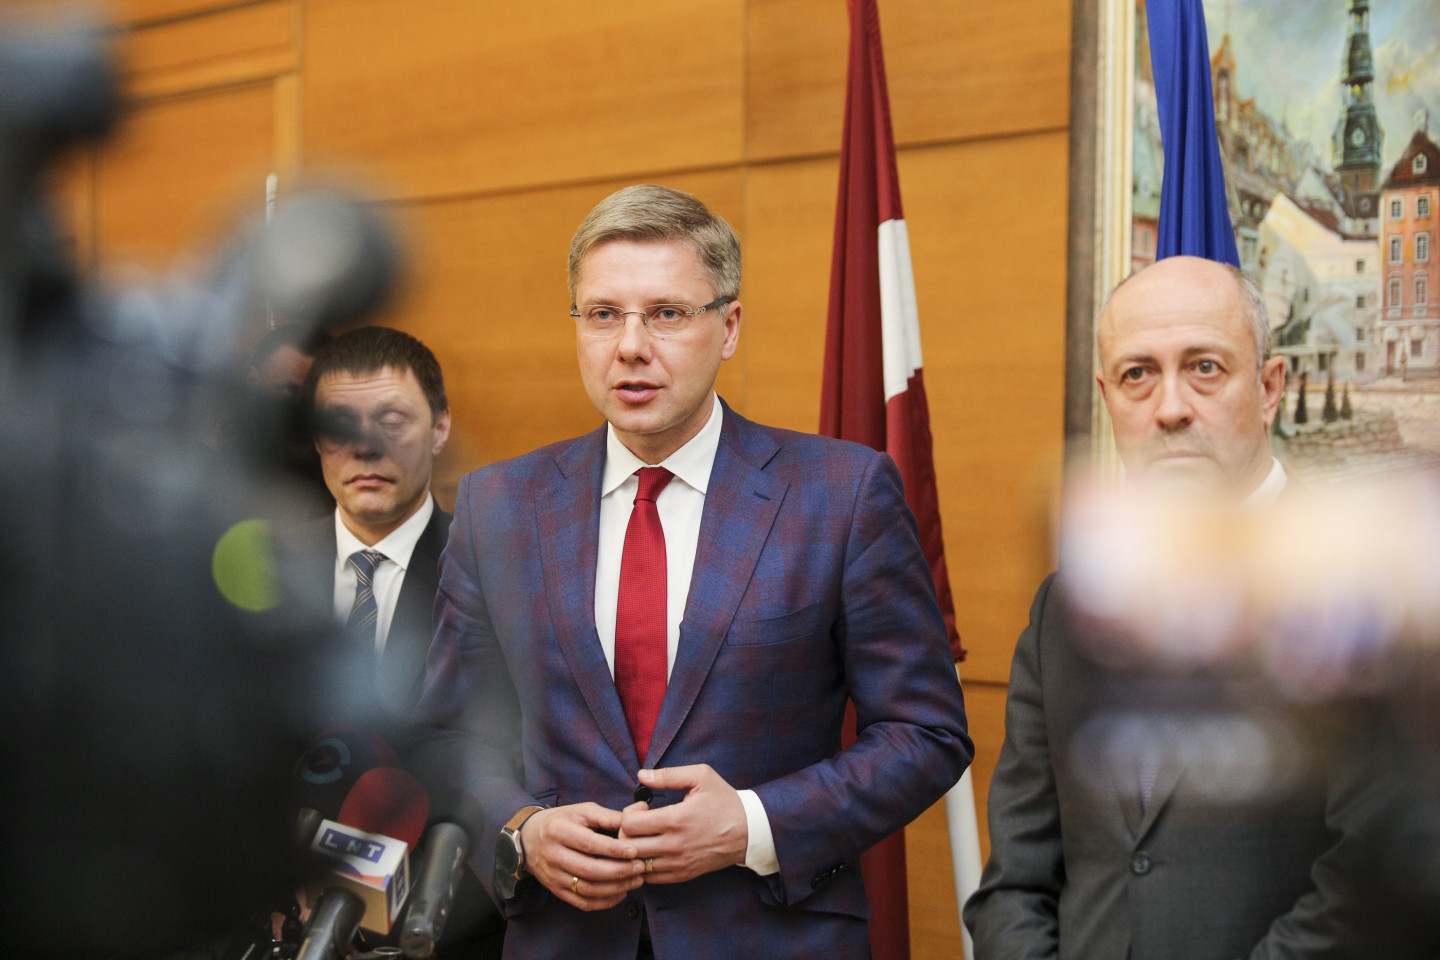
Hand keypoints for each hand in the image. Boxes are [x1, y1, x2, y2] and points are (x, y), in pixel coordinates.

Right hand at [520, 803, 645, 910]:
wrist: (528, 839)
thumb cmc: (561, 821)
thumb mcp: (581, 811)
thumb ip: (609, 815)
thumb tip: (639, 814)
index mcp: (559, 831)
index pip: (589, 844)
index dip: (613, 850)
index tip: (634, 851)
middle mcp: (553, 855)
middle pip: (589, 870)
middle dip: (619, 872)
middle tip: (640, 868)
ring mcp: (554, 876)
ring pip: (587, 889)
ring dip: (615, 888)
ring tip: (635, 880)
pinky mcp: (556, 891)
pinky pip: (582, 903)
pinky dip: (604, 902)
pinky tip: (620, 893)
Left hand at [620, 764, 748, 883]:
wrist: (749, 830)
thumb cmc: (724, 801)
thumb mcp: (701, 776)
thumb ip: (669, 775)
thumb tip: (641, 774)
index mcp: (675, 819)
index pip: (629, 825)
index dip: (628, 813)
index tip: (642, 807)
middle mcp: (674, 845)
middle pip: (627, 848)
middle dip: (625, 833)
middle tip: (638, 823)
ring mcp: (678, 863)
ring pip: (637, 865)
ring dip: (634, 851)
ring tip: (644, 838)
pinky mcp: (683, 874)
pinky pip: (651, 878)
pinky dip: (645, 866)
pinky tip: (653, 851)